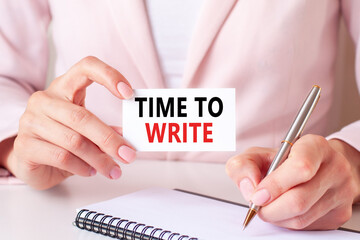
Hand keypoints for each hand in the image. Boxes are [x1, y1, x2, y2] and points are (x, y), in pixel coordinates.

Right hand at [2, 56, 135, 189]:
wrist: (30, 160)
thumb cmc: (62, 140)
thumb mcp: (87, 131)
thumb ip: (107, 131)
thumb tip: (130, 139)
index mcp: (64, 87)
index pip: (86, 67)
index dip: (109, 76)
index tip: (129, 93)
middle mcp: (45, 100)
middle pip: (82, 117)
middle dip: (109, 139)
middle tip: (128, 155)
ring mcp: (31, 121)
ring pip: (74, 141)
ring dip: (99, 159)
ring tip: (113, 169)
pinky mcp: (25, 145)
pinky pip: (61, 156)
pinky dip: (82, 167)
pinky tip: (91, 171)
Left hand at [226, 134, 359, 229]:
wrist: (315, 168)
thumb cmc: (284, 160)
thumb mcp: (258, 154)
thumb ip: (243, 165)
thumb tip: (249, 188)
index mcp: (315, 146)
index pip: (301, 168)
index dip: (274, 185)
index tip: (257, 194)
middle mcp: (334, 167)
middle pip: (299, 199)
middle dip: (270, 208)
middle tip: (258, 205)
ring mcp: (341, 192)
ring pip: (301, 217)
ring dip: (277, 217)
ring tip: (269, 206)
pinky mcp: (340, 213)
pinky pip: (308, 227)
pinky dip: (288, 222)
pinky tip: (283, 211)